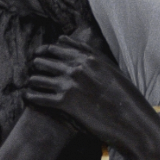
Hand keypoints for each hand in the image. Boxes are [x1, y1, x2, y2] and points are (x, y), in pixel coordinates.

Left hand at [23, 31, 159, 152]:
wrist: (131, 120)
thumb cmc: (124, 95)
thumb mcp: (109, 68)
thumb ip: (88, 53)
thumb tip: (65, 39)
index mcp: (88, 57)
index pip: (55, 47)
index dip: (44, 52)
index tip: (39, 57)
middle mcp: (77, 67)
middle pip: (42, 60)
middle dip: (36, 67)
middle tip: (34, 73)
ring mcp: (70, 84)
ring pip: (36, 78)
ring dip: (32, 82)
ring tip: (31, 86)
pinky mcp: (65, 103)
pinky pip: (37, 97)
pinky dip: (30, 97)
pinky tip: (28, 98)